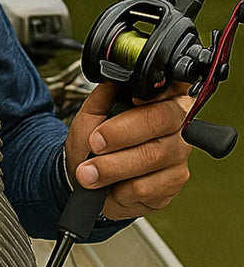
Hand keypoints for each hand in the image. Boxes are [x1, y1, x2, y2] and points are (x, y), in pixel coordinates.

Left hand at [64, 82, 192, 220]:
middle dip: (121, 133)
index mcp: (160, 99)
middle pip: (160, 121)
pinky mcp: (173, 184)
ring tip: (88, 172)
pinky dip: (122, 187)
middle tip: (94, 143)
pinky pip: (149, 186)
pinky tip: (111, 186)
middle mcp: (176, 125)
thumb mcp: (91, 113)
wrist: (88, 176)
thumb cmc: (94, 141)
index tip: (133, 100)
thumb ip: (104, 95)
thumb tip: (114, 79)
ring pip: (153, 156)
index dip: (156, 93)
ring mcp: (178, 155)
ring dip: (113, 166)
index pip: (170, 88)